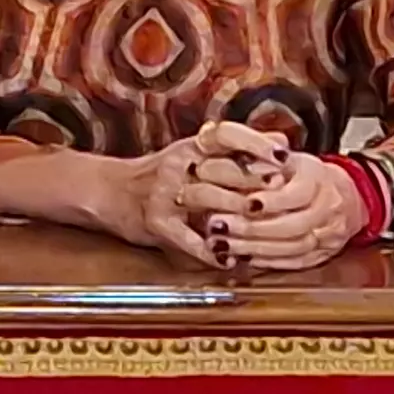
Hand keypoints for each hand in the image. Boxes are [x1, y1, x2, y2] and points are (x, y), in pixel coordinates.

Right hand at [106, 125, 289, 267]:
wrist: (110, 191)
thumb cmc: (161, 175)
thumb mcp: (195, 153)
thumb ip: (237, 149)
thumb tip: (282, 141)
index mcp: (192, 146)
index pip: (227, 133)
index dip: (256, 143)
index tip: (284, 155)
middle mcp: (179, 164)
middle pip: (221, 168)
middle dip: (254, 180)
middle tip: (282, 190)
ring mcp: (165, 193)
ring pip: (206, 199)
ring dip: (235, 213)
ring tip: (261, 224)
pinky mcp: (155, 221)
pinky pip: (186, 238)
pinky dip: (209, 251)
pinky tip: (229, 260)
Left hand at [203, 152, 369, 272]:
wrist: (344, 196)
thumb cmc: (305, 174)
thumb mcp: (286, 158)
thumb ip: (263, 160)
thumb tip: (236, 162)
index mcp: (318, 178)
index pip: (298, 194)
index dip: (272, 201)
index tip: (245, 203)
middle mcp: (327, 207)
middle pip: (293, 226)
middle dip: (253, 229)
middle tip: (219, 226)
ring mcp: (328, 234)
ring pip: (292, 248)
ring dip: (254, 248)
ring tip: (223, 244)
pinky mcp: (323, 255)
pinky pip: (295, 262)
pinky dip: (268, 262)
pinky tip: (244, 257)